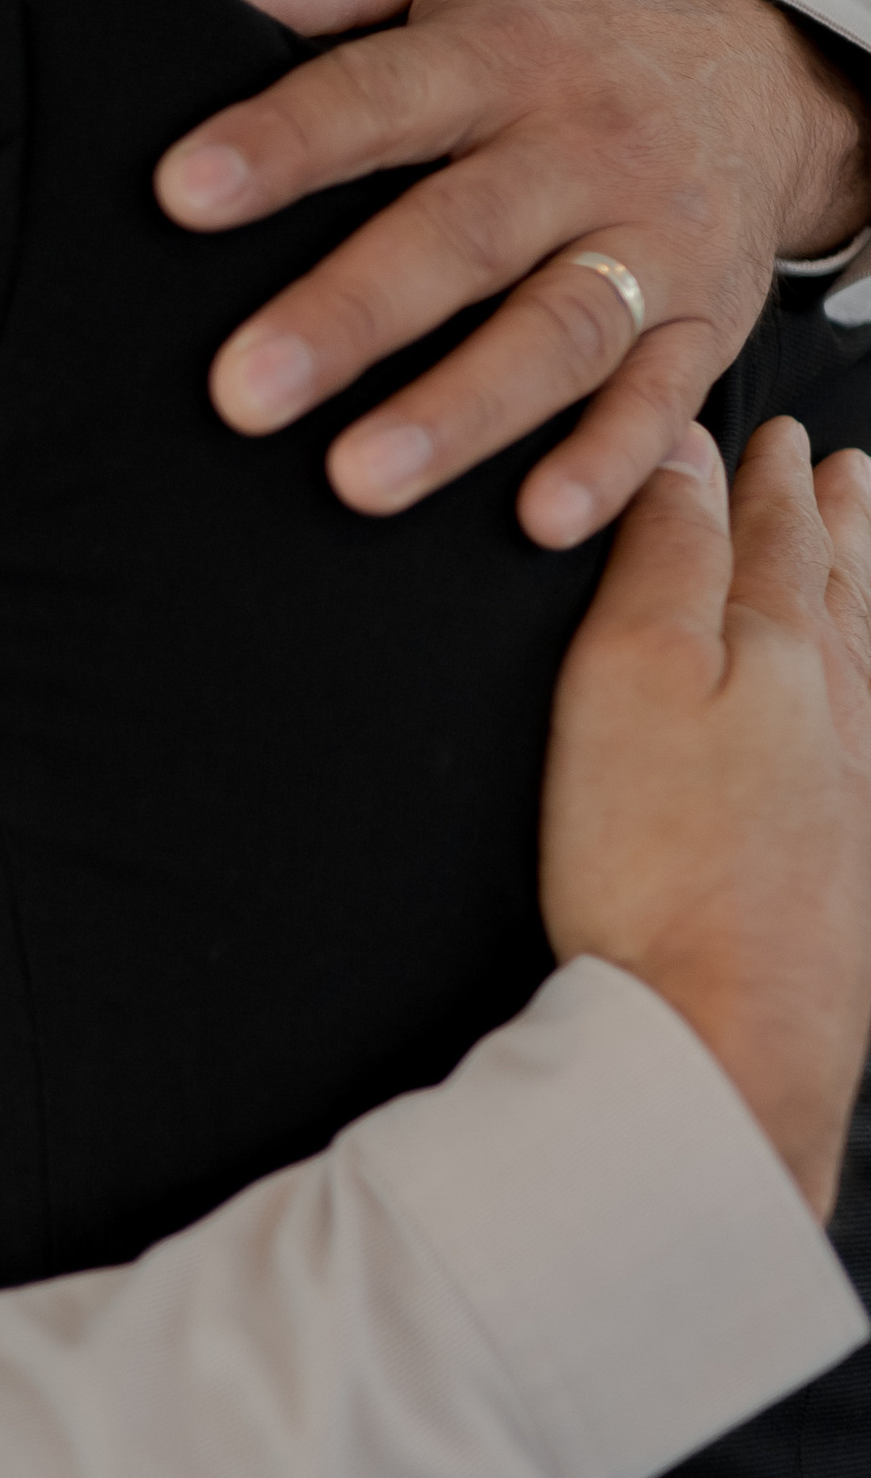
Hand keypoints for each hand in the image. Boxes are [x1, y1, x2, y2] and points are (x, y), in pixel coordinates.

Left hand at [154, 0, 870, 546]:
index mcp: (506, 52)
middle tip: (243, 390)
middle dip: (352, 315)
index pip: (380, 95)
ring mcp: (652, 244)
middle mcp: (584, 148)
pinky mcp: (704, 327)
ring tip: (360, 479)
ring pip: (557, 334)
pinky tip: (537, 521)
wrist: (758, 78)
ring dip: (460, 414)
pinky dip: (608, 467)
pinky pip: (660, 403)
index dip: (285, 141)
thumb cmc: (558, 26)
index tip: (183, 191)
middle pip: (462, 236)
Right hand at [542, 421, 870, 1216]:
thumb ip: (662, 560)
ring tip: (864, 556)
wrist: (727, 1040)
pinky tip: (860, 714)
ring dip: (862, 595)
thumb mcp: (630, 675)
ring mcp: (854, 798)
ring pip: (868, 662)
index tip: (772, 438)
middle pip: (840, 592)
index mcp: (783, 652)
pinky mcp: (849, 874)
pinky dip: (870, 695)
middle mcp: (839, 717)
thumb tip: (681, 461)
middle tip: (841, 474)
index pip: (773, 537)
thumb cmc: (665, 873)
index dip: (763, 480)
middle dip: (832, 525)